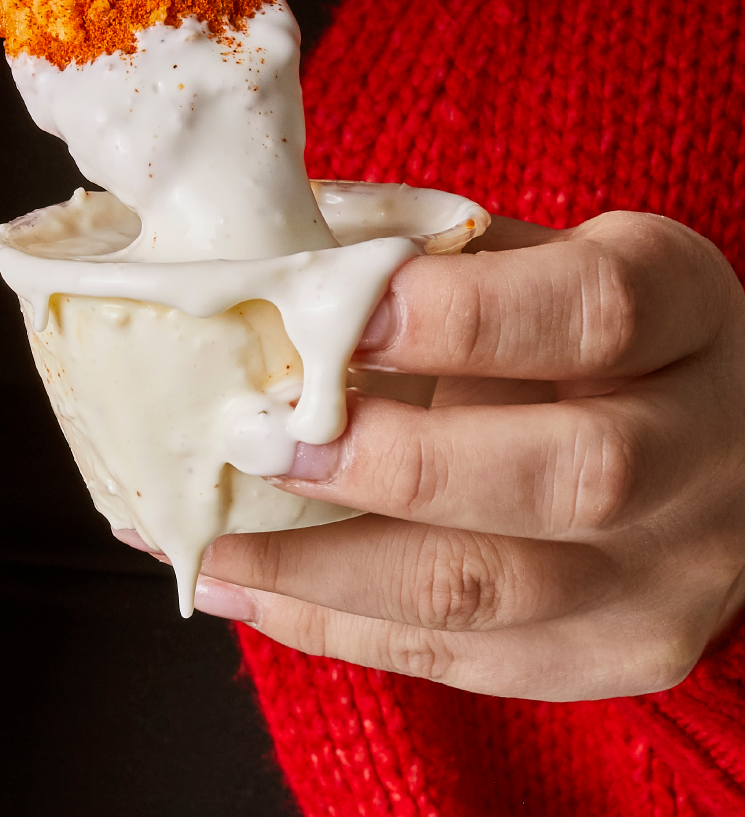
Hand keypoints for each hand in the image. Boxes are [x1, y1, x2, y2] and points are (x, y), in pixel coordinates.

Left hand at [191, 211, 744, 699]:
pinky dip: (333, 624)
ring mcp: (670, 569)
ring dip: (326, 570)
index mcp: (681, 310)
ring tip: (210, 540)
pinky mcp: (619, 652)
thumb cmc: (577, 328)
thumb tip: (269, 246)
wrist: (708, 444)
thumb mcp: (535, 259)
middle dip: (389, 463)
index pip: (591, 313)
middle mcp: (700, 449)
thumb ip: (425, 256)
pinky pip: (463, 660)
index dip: (459, 317)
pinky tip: (246, 585)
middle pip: (567, 473)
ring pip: (495, 591)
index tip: (335, 315)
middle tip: (252, 439)